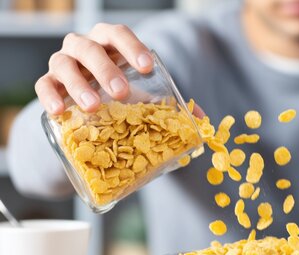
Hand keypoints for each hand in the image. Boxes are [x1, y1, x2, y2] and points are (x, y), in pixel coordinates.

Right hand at [35, 23, 152, 114]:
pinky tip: (59, 110)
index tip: (147, 67)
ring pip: (63, 64)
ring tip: (93, 106)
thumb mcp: (139, 89)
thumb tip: (192, 113)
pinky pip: (43, 85)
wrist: (89, 101)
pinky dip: (50, 96)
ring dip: (78, 84)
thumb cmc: (119, 90)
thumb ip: (163, 99)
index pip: (118, 34)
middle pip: (90, 49)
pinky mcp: (48, 82)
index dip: (132, 48)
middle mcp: (82, 46)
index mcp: (107, 41)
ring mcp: (63, 62)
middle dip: (106, 70)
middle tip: (121, 91)